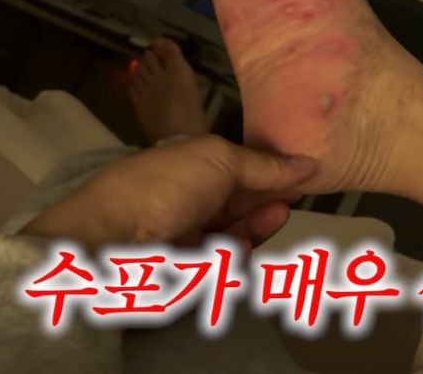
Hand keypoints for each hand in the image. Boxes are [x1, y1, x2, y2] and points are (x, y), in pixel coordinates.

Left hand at [22, 135, 316, 249]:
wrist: (114, 240)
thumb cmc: (166, 185)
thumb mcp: (220, 158)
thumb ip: (265, 164)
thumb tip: (308, 163)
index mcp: (186, 162)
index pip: (234, 164)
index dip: (266, 167)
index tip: (299, 170)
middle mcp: (185, 195)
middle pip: (237, 197)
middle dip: (268, 194)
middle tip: (297, 194)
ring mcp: (185, 231)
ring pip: (234, 227)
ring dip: (259, 221)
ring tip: (281, 213)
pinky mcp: (186, 265)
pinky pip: (222, 256)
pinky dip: (239, 247)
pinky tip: (250, 238)